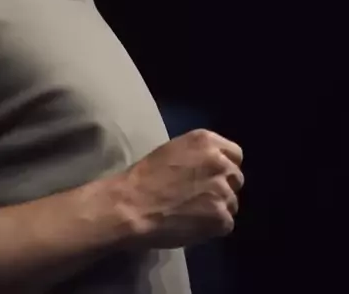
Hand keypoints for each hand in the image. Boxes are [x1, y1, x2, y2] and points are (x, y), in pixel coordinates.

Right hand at [120, 128, 243, 249]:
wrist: (132, 204)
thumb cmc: (146, 176)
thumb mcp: (175, 150)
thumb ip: (199, 155)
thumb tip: (212, 169)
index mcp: (207, 141)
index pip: (235, 154)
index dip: (224, 167)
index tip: (212, 176)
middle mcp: (220, 163)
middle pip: (236, 178)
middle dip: (223, 187)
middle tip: (202, 197)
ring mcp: (222, 191)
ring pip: (232, 203)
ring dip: (217, 208)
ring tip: (194, 213)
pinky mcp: (221, 217)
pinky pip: (226, 223)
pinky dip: (212, 227)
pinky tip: (193, 224)